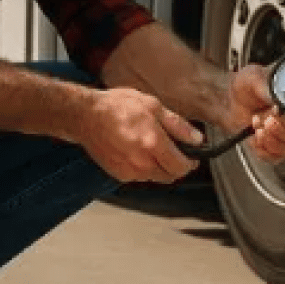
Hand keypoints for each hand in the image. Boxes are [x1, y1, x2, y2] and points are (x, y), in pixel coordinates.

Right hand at [78, 87, 202, 182]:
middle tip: (174, 151)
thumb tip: (198, 139)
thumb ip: (177, 125)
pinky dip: (145, 168)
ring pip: (155, 177)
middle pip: (170, 176)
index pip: (181, 167)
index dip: (191, 163)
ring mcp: (129, 171)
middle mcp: (142, 162)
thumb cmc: (118, 106)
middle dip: (176, 166)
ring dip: (160, 167)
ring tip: (153, 147)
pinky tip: (138, 151)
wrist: (86, 116)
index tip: (192, 156)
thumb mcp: (153, 106)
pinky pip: (140, 177)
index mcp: (153, 143)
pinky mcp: (118, 174)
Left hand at [228, 63, 284, 162]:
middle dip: (282, 131)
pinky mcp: (274, 147)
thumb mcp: (254, 79)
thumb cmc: (245, 87)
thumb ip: (267, 88)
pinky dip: (264, 149)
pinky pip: (275, 157)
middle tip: (267, 120)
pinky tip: (255, 137)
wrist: (229, 100)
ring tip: (258, 125)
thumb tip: (279, 101)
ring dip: (271, 140)